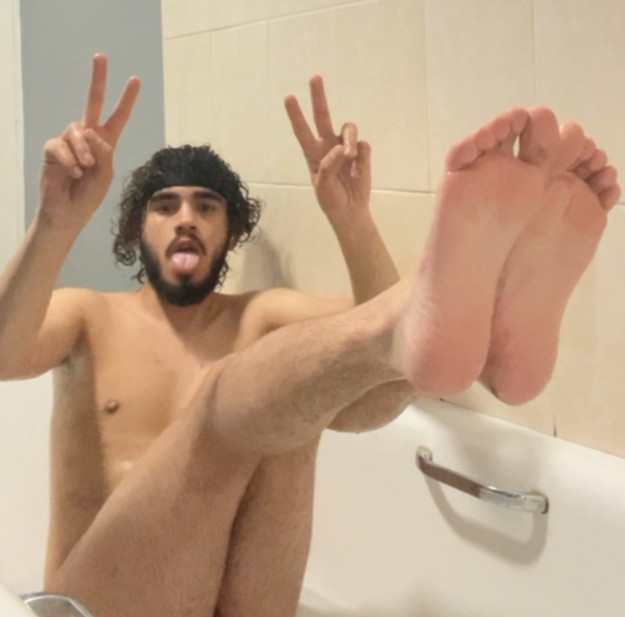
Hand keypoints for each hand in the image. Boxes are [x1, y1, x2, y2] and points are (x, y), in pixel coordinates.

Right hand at [40, 53, 140, 227]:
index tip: (135, 79)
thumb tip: (90, 131)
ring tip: (84, 169)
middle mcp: (88, 137)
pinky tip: (72, 172)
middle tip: (101, 56)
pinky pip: (61, 144)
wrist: (68, 212)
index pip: (118, 117)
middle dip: (98, 80)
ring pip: (78, 130)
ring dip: (83, 151)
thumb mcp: (105, 175)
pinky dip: (68, 158)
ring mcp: (70, 141)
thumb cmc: (89, 196)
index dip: (126, 99)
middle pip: (93, 103)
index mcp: (106, 143)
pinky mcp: (53, 148)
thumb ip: (103, 152)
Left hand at [284, 76, 370, 219]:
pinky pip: (363, 145)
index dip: (296, 115)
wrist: (351, 211)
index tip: (289, 97)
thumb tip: (341, 149)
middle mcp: (328, 146)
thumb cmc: (331, 200)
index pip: (302, 131)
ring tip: (350, 155)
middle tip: (315, 77)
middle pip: (323, 116)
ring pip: (348, 129)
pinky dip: (362, 157)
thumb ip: (328, 167)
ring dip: (350, 138)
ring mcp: (346, 148)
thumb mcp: (323, 187)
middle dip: (318, 97)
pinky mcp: (362, 154)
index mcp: (313, 154)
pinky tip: (358, 170)